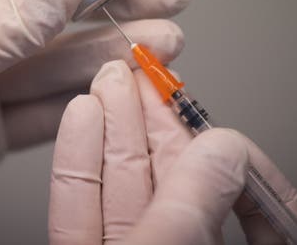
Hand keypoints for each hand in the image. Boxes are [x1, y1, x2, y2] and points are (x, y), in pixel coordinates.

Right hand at [49, 61, 296, 244]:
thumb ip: (193, 206)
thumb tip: (218, 148)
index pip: (219, 182)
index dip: (201, 132)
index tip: (184, 94)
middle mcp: (169, 243)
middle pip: (164, 172)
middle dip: (151, 114)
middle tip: (141, 69)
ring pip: (118, 181)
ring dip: (113, 123)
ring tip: (109, 77)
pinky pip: (77, 205)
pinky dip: (77, 158)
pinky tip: (80, 116)